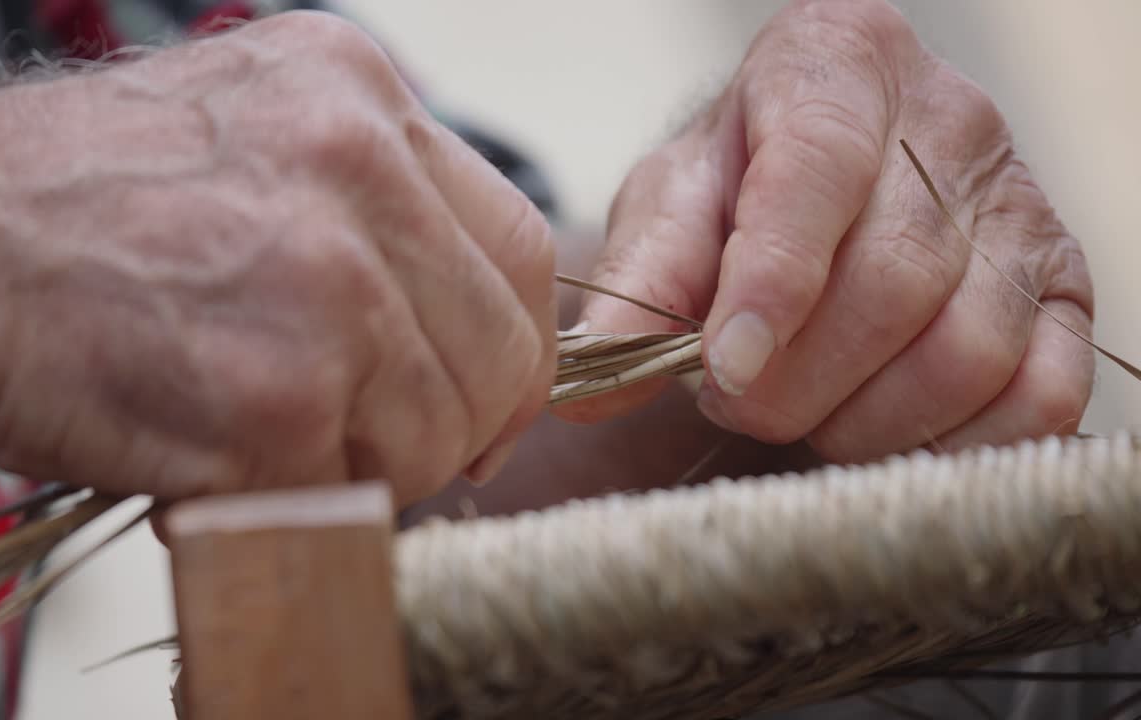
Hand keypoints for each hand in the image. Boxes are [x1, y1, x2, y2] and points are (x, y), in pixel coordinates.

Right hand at [0, 12, 555, 504]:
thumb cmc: (72, 203)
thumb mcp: (252, 138)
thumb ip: (370, 214)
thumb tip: (451, 329)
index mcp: (361, 98)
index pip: (519, 249)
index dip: (509, 348)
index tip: (476, 397)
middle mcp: (357, 170)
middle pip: (499, 351)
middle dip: (451, 425)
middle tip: (377, 445)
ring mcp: (323, 283)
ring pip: (434, 433)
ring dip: (366, 468)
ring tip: (267, 443)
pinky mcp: (270, 397)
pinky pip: (343, 490)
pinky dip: (287, 499)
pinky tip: (211, 460)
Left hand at [556, 0, 1092, 462]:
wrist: (825, 180)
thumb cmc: (741, 187)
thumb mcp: (672, 207)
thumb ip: (636, 283)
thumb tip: (587, 376)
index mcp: (836, 66)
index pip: (817, 168)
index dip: (773, 279)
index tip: (723, 365)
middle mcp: (948, 124)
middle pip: (893, 279)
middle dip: (798, 379)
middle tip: (737, 400)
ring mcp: (1021, 208)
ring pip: (968, 349)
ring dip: (864, 419)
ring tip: (802, 412)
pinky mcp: (1061, 289)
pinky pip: (1038, 397)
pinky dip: (951, 444)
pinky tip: (880, 429)